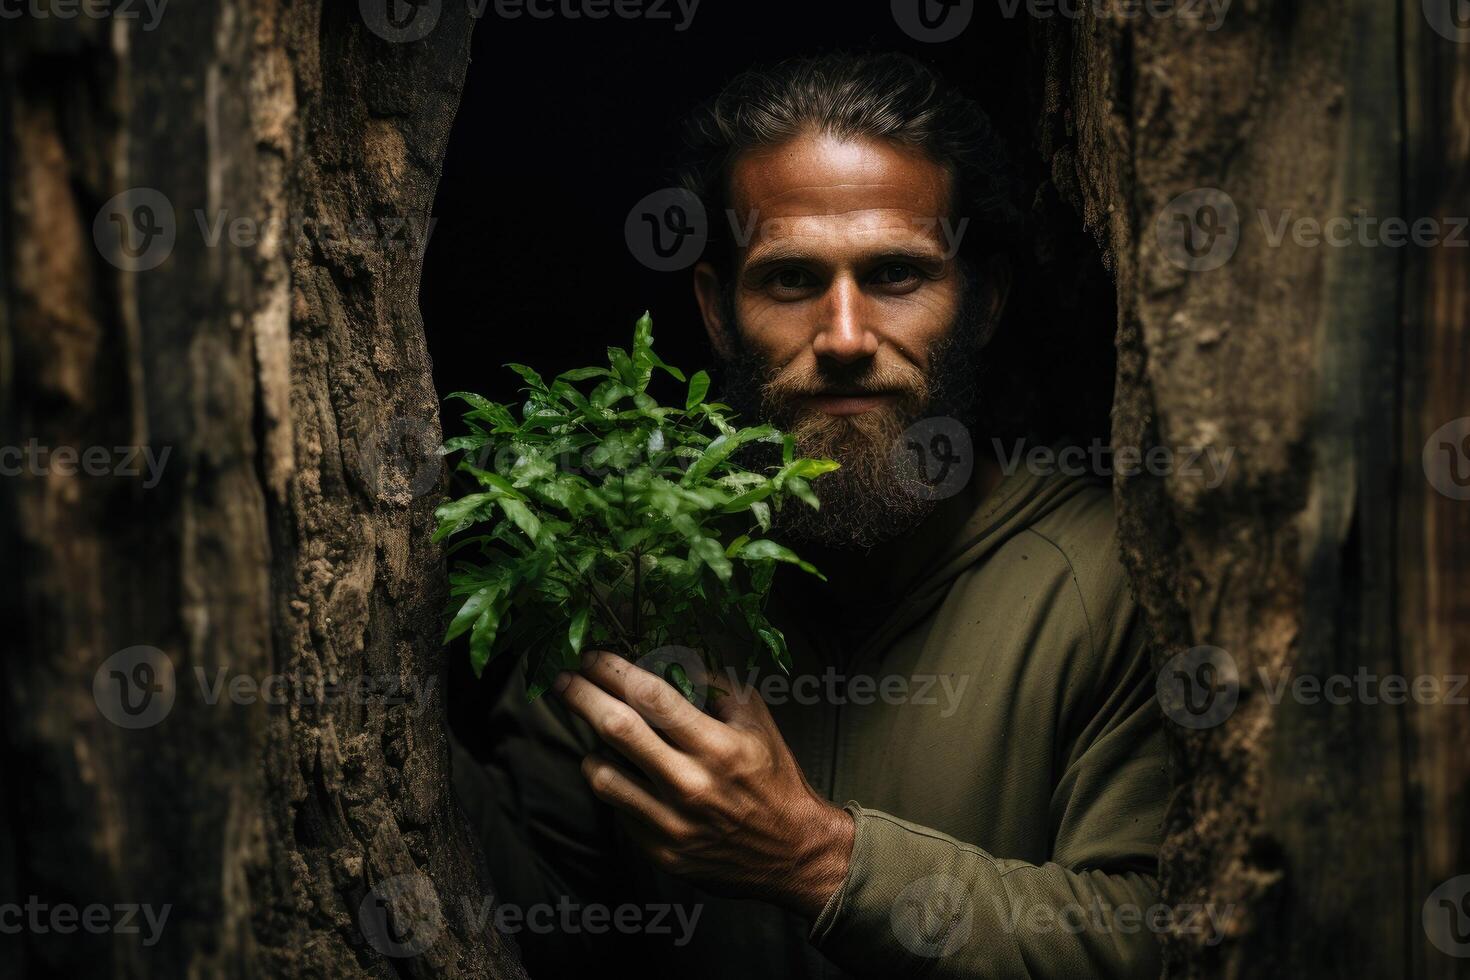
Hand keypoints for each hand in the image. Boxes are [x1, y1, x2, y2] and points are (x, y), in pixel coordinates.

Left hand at [551, 649, 853, 918]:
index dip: (613, 670)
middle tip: (563, 680)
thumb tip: (671, 658)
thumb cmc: (775, 780)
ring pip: (602, 774)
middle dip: (580, 696)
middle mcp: (691, 785)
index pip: (652, 697)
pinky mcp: (660, 850)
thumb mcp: (758, 721)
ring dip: (591, 745)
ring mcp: (672, 823)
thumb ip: (716, 686)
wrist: (793, 853)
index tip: (591, 656)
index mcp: (718, 746)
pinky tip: (620, 769)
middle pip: (615, 729)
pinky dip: (613, 782)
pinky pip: (617, 808)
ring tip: (595, 732)